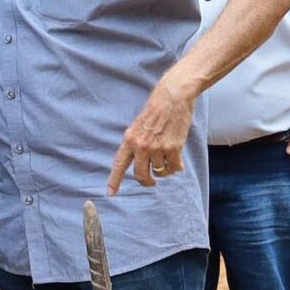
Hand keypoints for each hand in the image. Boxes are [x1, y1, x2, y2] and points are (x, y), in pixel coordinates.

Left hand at [109, 76, 195, 192]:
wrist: (173, 97)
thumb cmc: (157, 109)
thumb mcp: (138, 125)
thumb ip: (136, 143)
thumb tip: (139, 163)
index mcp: (129, 139)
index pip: (119, 164)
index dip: (114, 180)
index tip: (110, 193)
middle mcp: (141, 146)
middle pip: (140, 175)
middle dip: (147, 182)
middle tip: (152, 182)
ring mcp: (157, 148)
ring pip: (160, 172)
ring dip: (165, 169)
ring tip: (168, 157)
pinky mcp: (173, 148)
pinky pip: (173, 168)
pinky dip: (177, 167)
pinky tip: (178, 160)